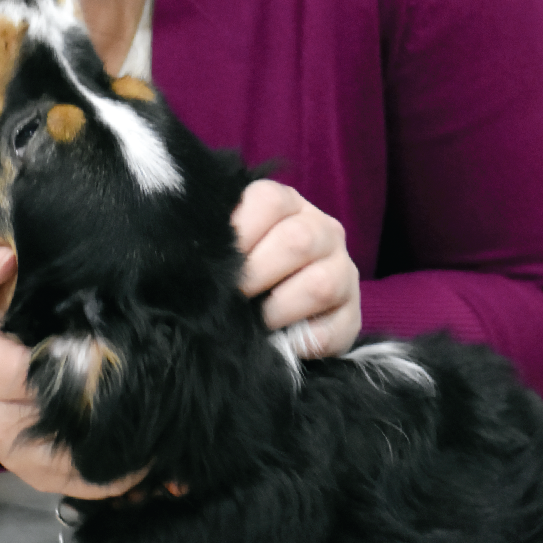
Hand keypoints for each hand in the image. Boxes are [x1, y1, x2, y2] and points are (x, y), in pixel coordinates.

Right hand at [0, 244, 146, 497]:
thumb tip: (7, 254)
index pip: (49, 368)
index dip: (90, 356)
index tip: (122, 342)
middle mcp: (2, 422)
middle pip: (75, 413)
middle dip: (117, 397)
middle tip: (160, 378)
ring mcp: (20, 457)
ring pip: (86, 457)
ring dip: (128, 442)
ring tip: (166, 420)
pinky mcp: (37, 478)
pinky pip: (86, 484)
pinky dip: (121, 472)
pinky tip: (151, 453)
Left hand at [231, 179, 360, 356]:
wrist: (278, 301)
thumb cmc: (244, 263)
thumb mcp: (230, 240)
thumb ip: (216, 236)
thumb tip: (187, 252)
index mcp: (287, 203)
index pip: (269, 201)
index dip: (240, 232)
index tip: (218, 260)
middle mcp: (322, 229)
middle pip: (297, 241)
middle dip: (256, 274)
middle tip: (234, 294)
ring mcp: (344, 270)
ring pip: (320, 285)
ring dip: (278, 310)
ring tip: (257, 320)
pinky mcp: (355, 314)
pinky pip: (336, 329)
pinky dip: (303, 341)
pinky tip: (283, 341)